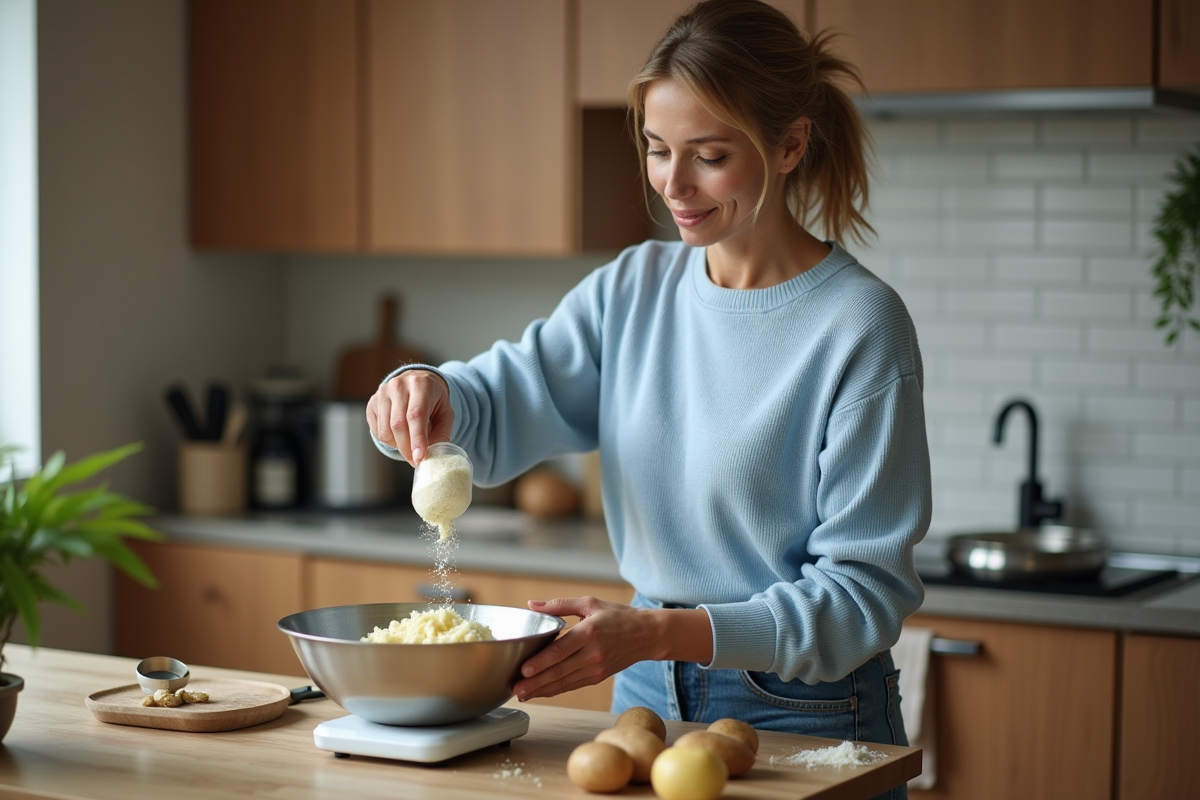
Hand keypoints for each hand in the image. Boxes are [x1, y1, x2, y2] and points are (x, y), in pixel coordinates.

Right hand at [365, 369, 452, 464]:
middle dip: (407, 448)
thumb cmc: (434, 399)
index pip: (416, 414)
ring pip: (385, 429)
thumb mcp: (446, 412)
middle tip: (415, 460)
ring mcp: (382, 393)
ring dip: (397, 445)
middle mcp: (398, 385)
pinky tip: (398, 435)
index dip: (417, 438)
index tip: (419, 457)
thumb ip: (442, 432)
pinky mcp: (372, 402)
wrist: (418, 381)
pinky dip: (388, 440)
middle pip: (398, 424)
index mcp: (421, 385)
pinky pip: (377, 430)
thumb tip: (434, 454)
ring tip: (409, 444)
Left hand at [512, 598, 713, 701]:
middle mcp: (593, 653)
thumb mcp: (590, 603)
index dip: (542, 662)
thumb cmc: (617, 616)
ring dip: (542, 689)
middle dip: (536, 682)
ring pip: (564, 682)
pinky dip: (555, 690)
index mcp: (589, 631)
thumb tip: (531, 604)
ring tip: (522, 694)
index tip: (524, 669)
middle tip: (516, 688)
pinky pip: (572, 685)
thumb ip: (559, 605)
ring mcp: (596, 668)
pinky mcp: (597, 676)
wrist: (647, 635)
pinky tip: (540, 692)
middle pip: (560, 671)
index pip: (561, 650)